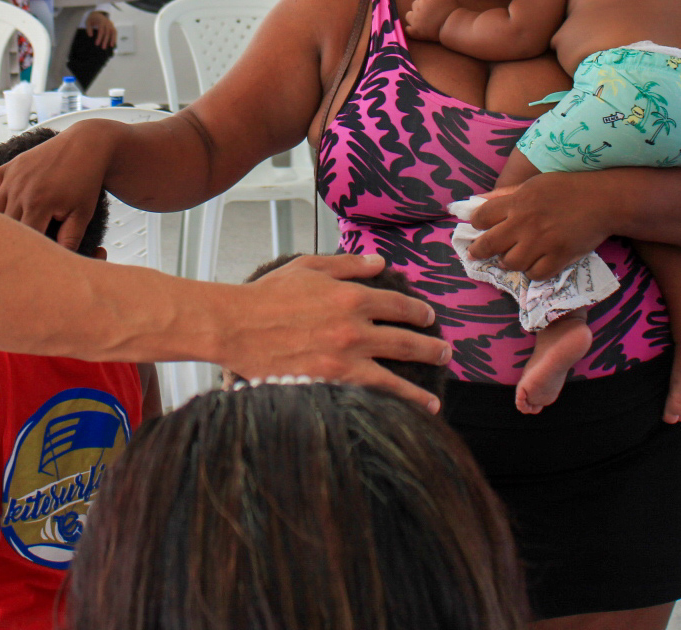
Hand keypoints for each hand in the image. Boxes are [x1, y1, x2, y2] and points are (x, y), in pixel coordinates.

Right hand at [0, 119, 120, 251]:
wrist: (86, 146)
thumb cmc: (85, 180)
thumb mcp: (82, 213)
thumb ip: (69, 239)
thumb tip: (59, 261)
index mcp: (39, 204)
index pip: (23, 240)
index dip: (21, 255)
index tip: (18, 266)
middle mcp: (21, 191)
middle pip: (3, 226)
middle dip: (3, 243)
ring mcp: (13, 177)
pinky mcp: (10, 167)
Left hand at [85, 10, 117, 49]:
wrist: (97, 14)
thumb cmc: (92, 19)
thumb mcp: (88, 22)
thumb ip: (88, 28)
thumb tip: (90, 35)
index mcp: (101, 21)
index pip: (101, 30)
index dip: (99, 37)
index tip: (97, 44)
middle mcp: (107, 22)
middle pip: (107, 32)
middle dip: (105, 40)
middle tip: (103, 48)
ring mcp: (111, 24)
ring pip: (113, 32)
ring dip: (112, 39)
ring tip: (111, 46)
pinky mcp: (112, 26)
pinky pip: (115, 32)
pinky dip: (115, 37)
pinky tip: (113, 43)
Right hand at [225, 253, 449, 410]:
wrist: (236, 325)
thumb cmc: (268, 294)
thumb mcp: (309, 266)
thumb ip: (347, 264)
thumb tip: (378, 263)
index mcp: (352, 297)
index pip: (400, 306)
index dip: (419, 312)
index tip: (429, 318)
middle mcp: (355, 329)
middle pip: (407, 342)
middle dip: (431, 350)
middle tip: (444, 354)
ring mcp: (344, 360)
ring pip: (394, 379)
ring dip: (418, 392)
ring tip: (432, 402)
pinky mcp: (329, 383)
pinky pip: (365, 398)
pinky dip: (384, 408)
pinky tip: (396, 418)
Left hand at [403, 0, 456, 43]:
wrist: (453, 25)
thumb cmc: (451, 8)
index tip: (436, 2)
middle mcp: (417, 7)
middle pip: (415, 4)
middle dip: (422, 6)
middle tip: (433, 12)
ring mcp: (415, 20)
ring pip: (409, 15)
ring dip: (415, 16)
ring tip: (425, 20)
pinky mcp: (416, 31)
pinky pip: (408, 30)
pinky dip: (411, 29)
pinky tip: (417, 28)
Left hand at [466, 173, 613, 281]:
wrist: (602, 200)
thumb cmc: (567, 188)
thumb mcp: (533, 184)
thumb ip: (505, 194)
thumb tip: (479, 201)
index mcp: (518, 201)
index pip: (482, 216)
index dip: (476, 224)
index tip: (478, 228)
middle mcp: (525, 222)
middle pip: (489, 244)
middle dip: (479, 251)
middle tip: (477, 254)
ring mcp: (541, 241)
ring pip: (511, 262)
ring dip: (508, 262)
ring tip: (511, 258)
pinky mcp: (558, 256)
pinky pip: (535, 274)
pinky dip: (532, 272)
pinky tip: (534, 264)